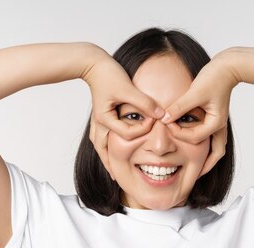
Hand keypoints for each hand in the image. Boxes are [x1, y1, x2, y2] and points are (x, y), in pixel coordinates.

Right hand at [81, 47, 164, 178]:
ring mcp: (97, 121)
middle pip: (104, 151)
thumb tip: (161, 114)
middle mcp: (100, 124)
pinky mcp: (99, 116)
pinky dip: (104, 146)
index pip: (127, 134)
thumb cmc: (108, 74)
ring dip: (106, 157)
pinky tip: (109, 149)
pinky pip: (100, 137)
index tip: (154, 122)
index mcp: (105, 119)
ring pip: (99, 146)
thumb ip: (144, 102)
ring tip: (111, 169)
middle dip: (111, 165)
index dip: (143, 130)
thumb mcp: (128, 88)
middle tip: (116, 179)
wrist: (92, 63)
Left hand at [159, 51, 240, 176]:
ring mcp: (219, 123)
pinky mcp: (215, 117)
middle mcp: (219, 126)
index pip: (194, 137)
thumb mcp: (194, 92)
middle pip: (216, 154)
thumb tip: (163, 118)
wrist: (228, 66)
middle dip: (206, 166)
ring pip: (216, 147)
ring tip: (195, 166)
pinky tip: (192, 142)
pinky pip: (211, 137)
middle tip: (194, 176)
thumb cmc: (214, 77)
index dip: (178, 133)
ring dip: (207, 157)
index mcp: (216, 123)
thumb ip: (178, 107)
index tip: (166, 125)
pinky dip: (203, 143)